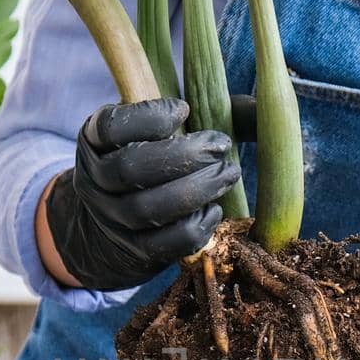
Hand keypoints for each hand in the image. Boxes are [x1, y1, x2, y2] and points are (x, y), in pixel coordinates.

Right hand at [44, 98, 240, 290]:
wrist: (109, 226)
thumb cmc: (152, 162)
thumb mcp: (160, 131)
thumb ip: (207, 110)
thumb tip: (264, 107)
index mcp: (96, 140)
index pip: (111, 126)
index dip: (148, 117)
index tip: (183, 110)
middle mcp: (97, 180)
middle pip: (133, 168)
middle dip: (184, 156)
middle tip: (221, 146)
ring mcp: (113, 219)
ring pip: (150, 209)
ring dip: (197, 190)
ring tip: (228, 174)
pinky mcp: (134, 251)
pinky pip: (165, 245)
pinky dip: (196, 227)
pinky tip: (215, 211)